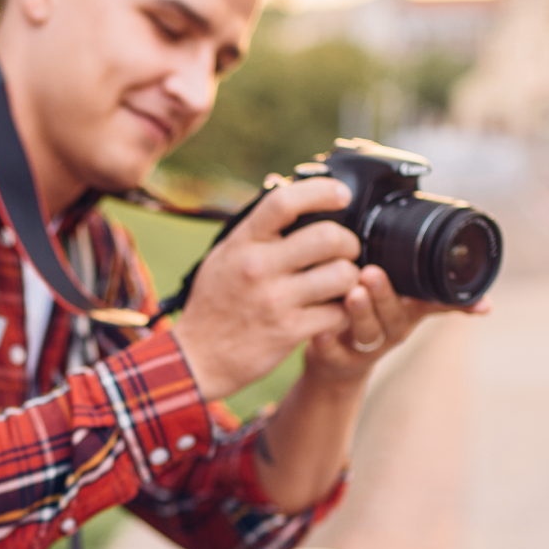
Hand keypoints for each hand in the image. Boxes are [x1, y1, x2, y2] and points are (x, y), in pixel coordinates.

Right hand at [172, 177, 362, 399]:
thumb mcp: (224, 256)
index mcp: (243, 242)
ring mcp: (275, 300)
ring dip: (351, 279)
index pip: (285, 201)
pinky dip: (343, 312)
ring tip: (341, 284)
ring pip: (342, 275)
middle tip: (347, 251)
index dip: (322, 191)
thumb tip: (289, 200)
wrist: (197, 357)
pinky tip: (333, 312)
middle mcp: (258, 267)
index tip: (341, 195)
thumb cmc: (213, 304)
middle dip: (349, 243)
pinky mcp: (289, 331)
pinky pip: (338, 313)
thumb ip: (256, 231)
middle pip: (328, 237)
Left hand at [303, 265, 489, 385]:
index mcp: (409, 311)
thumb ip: (438, 296)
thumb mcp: (408, 307)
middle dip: (385, 294)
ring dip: (360, 313)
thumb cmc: (374, 320)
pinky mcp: (337, 359)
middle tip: (373, 273)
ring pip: (367, 332)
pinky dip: (326, 342)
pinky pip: (332, 352)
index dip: (448, 301)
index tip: (468, 300)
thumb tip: (488, 302)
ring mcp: (364, 346)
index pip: (432, 303)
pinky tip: (321, 331)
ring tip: (351, 293)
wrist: (338, 365)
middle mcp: (391, 329)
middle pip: (394, 315)